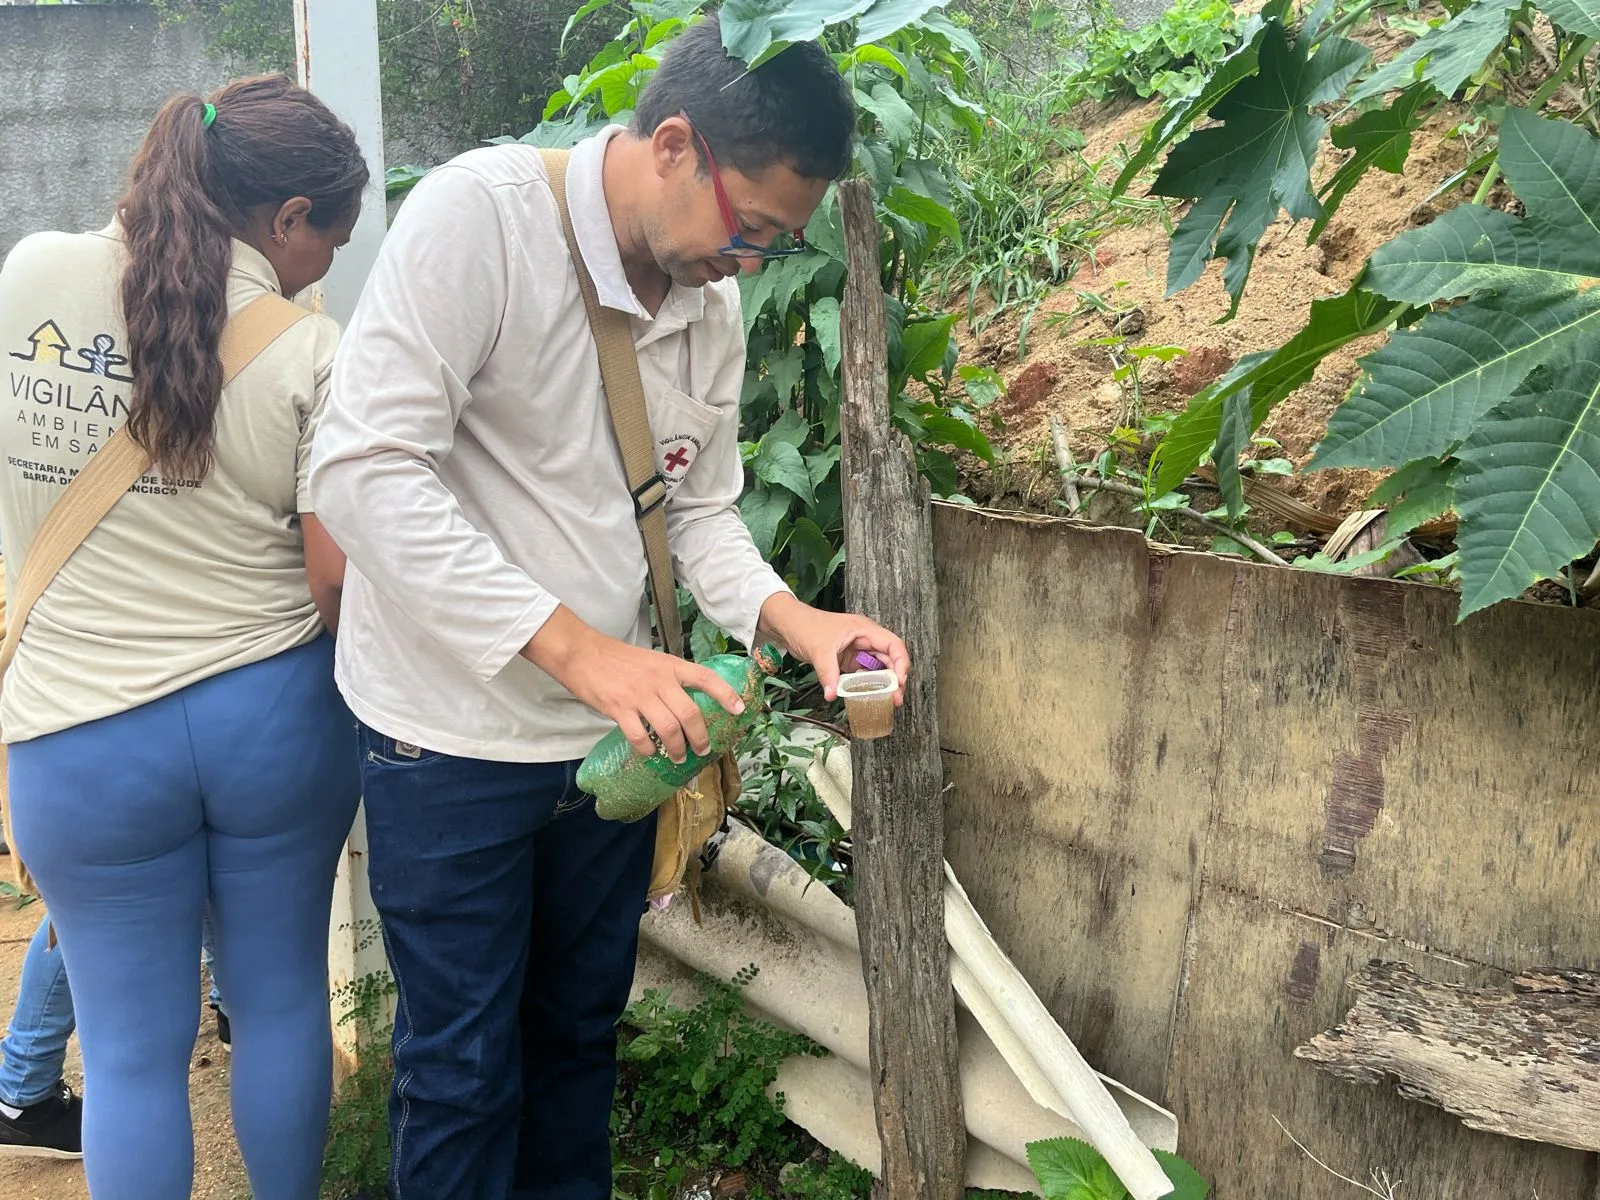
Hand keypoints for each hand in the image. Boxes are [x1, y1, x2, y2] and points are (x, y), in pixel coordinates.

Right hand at [523, 607, 744, 761]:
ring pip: (669, 729)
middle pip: (690, 713)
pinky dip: (648, 750)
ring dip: (677, 748)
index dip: (725, 694)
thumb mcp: (651, 660)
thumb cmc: (617, 658)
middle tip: (702, 750)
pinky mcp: (619, 708)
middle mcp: (659, 680)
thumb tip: (686, 702)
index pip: (705, 678)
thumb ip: (669, 678)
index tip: (738, 710)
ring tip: (679, 756)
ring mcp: (639, 695)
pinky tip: (649, 753)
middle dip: (700, 737)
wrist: (582, 653)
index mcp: (670, 665)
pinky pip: (640, 736)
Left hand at [757, 593, 909, 703]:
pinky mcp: (848, 659)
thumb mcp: (818, 650)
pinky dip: (868, 684)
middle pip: (889, 658)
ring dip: (884, 684)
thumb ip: (828, 673)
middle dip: (896, 678)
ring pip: (878, 667)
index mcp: (864, 629)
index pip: (893, 644)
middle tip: (896, 698)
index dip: (901, 662)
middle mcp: (865, 639)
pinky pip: (863, 673)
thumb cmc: (805, 627)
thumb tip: (832, 695)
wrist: (788, 625)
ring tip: (888, 701)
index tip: (900, 681)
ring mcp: (857, 649)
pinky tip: (869, 695)